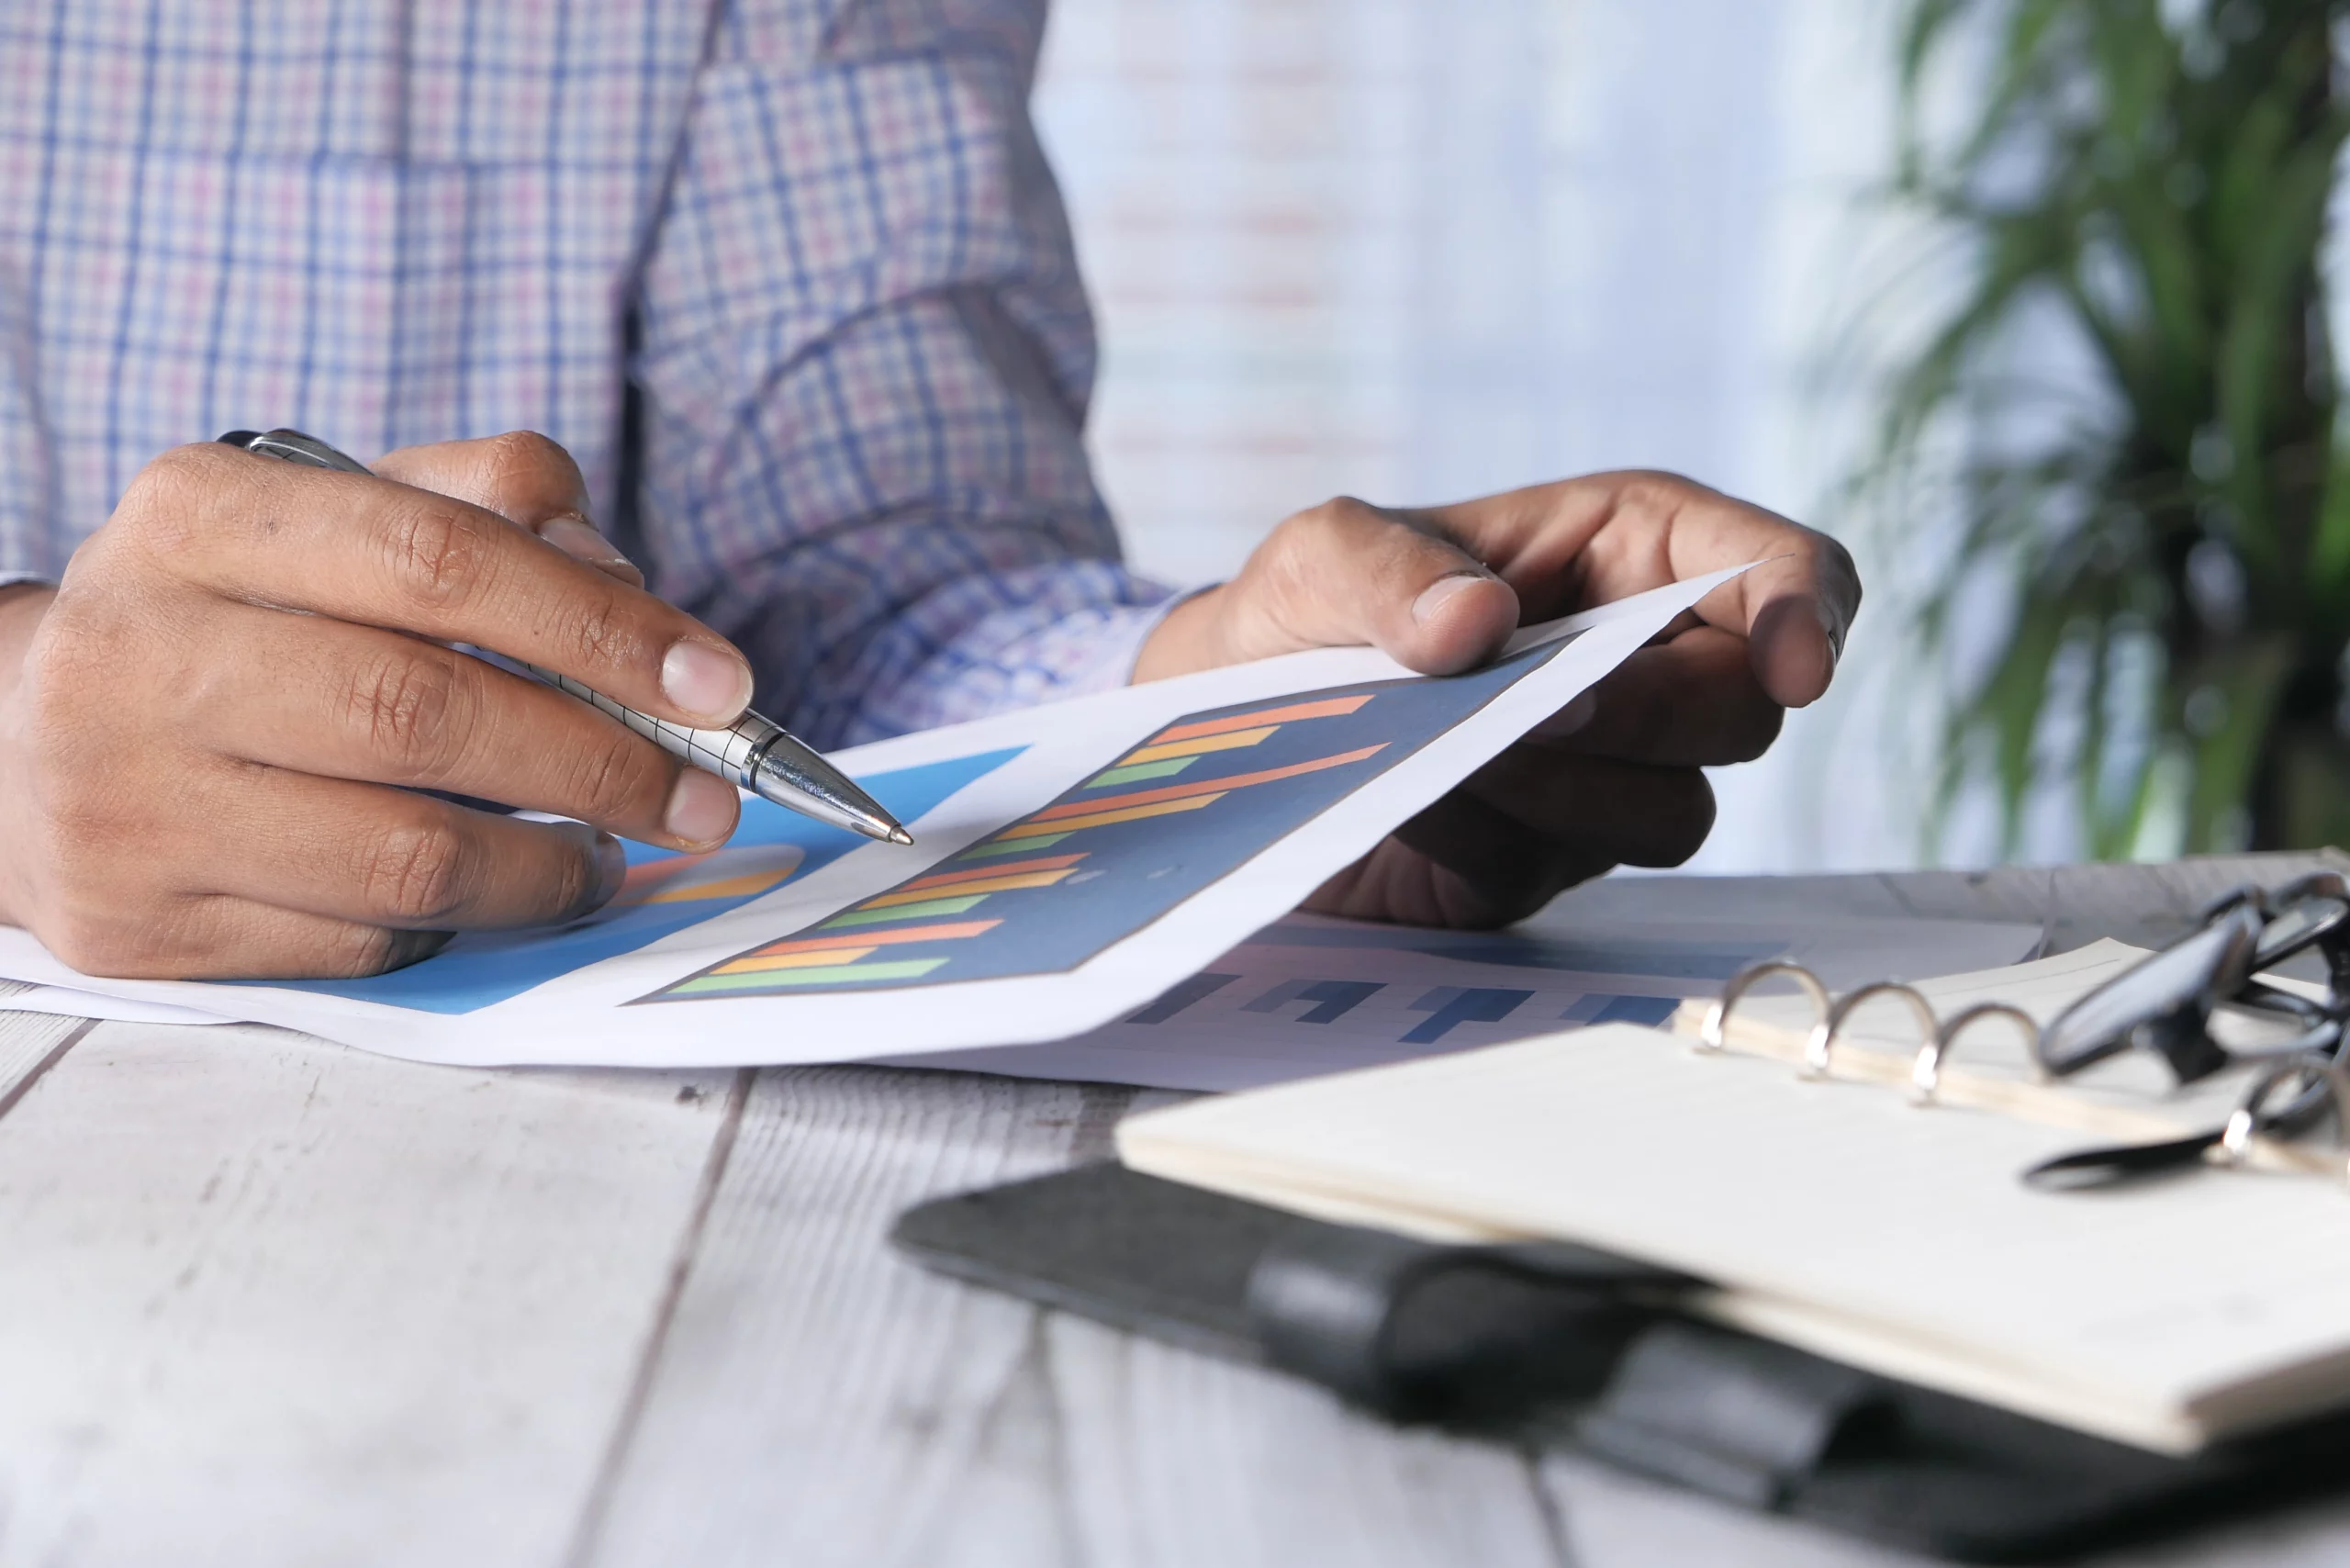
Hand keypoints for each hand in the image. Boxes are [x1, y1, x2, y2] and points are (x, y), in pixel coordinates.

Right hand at [0, 433, 755, 978]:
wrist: (19, 743)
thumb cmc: (234, 622)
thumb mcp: (332, 518)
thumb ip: (485, 509)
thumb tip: (631, 594)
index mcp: (200, 516)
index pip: (440, 559)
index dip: (602, 627)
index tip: (719, 684)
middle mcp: (141, 652)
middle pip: (429, 714)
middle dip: (604, 762)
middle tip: (701, 794)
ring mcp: (128, 799)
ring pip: (407, 855)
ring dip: (553, 866)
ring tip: (612, 850)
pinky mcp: (140, 925)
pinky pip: (360, 939)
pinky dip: (463, 921)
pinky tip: (498, 889)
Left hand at [1134, 472, 1860, 926]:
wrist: (1217, 737)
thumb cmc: (1293, 613)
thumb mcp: (1317, 554)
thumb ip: (1388, 570)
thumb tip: (1478, 626)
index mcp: (1623, 549)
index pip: (1775, 568)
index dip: (1809, 613)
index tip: (1796, 673)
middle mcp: (1637, 661)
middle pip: (1743, 711)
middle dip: (1649, 716)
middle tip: (1533, 709)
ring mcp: (1603, 772)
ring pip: (1675, 812)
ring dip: (1565, 789)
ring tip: (1452, 750)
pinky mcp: (1546, 860)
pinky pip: (1567, 868)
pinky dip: (1493, 837)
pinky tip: (1415, 800)